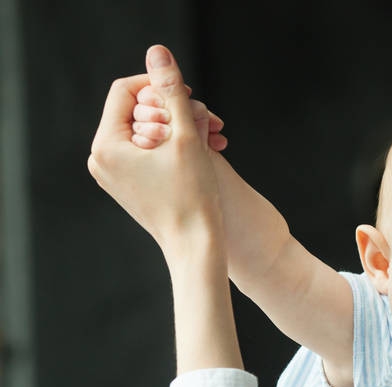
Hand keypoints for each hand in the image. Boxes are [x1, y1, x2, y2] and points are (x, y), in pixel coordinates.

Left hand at [88, 45, 222, 252]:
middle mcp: (100, 160)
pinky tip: (202, 153)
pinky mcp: (128, 186)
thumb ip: (172, 90)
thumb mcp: (186, 136)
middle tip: (207, 122)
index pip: (125, 91)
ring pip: (145, 131)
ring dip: (178, 128)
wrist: (196, 247)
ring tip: (210, 138)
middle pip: (135, 110)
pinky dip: (173, 148)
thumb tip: (158, 53)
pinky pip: (147, 153)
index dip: (159, 86)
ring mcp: (112, 175)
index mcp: (105, 145)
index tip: (189, 96)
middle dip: (173, 110)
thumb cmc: (193, 196)